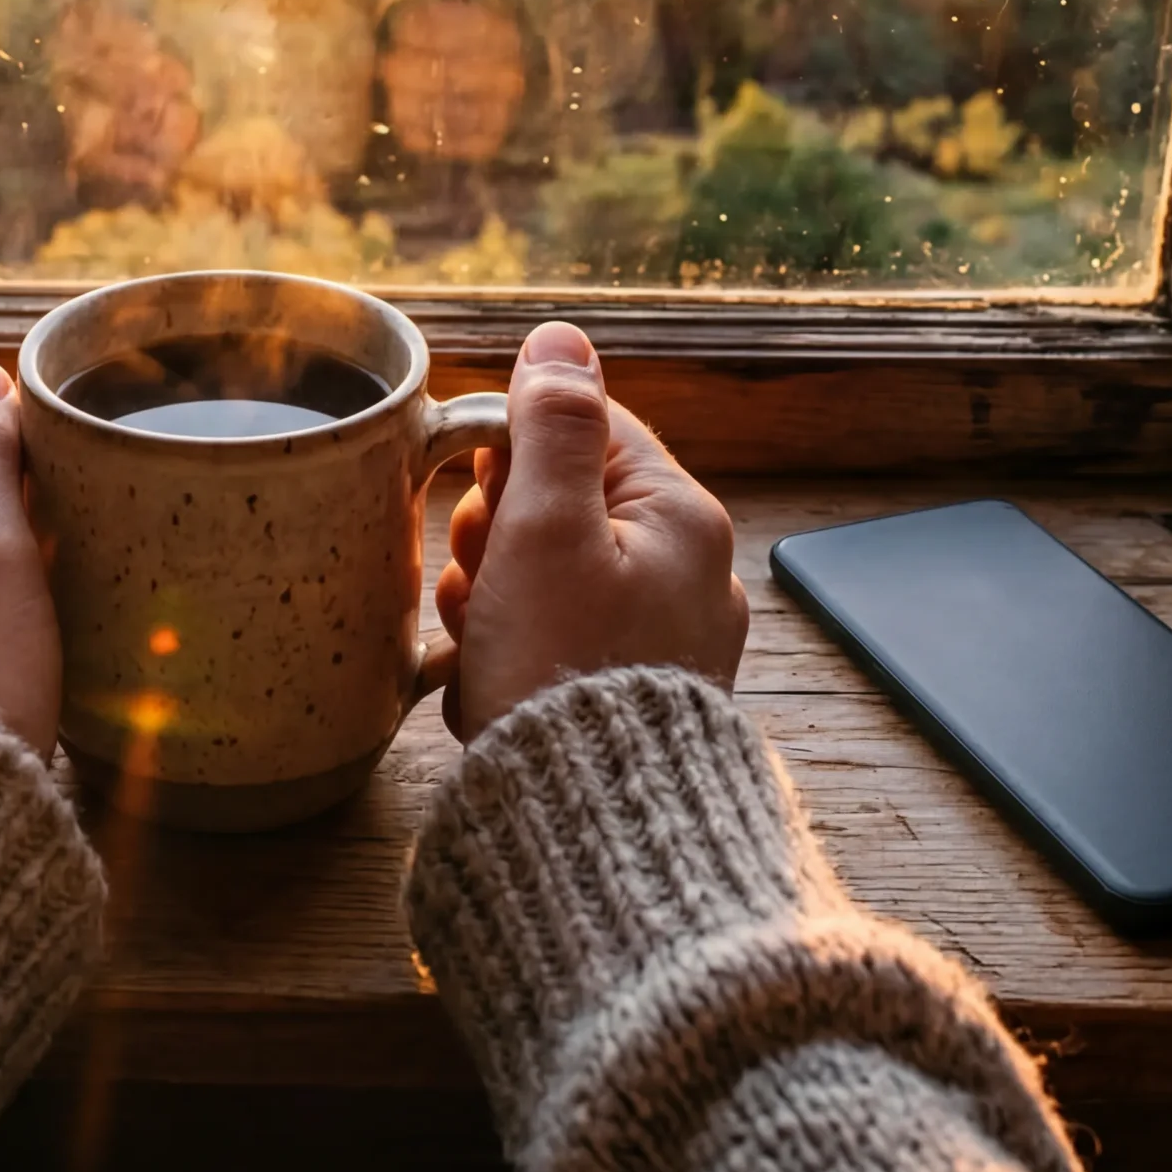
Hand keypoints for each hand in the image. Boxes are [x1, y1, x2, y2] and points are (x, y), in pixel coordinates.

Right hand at [436, 322, 747, 741]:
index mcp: (681, 518)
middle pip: (563, 502)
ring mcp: (666, 638)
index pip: (584, 428)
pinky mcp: (635, 694)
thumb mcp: (545, 529)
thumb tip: (562, 339)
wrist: (587, 833)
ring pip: (551, 573)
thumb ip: (552, 427)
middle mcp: (691, 572)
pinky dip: (515, 650)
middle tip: (481, 580)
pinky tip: (492, 684)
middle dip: (498, 534)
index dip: (512, 454)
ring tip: (482, 643)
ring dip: (495, 595)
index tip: (480, 495)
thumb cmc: (563, 672)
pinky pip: (558, 638)